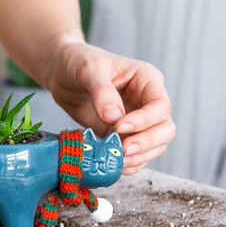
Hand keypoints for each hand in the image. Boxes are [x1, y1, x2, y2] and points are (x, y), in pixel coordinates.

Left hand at [44, 42, 175, 174]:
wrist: (62, 73)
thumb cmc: (78, 62)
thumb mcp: (88, 69)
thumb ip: (102, 91)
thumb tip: (113, 118)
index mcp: (147, 80)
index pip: (160, 106)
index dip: (144, 121)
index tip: (118, 127)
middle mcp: (147, 101)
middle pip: (165, 129)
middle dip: (146, 143)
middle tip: (122, 150)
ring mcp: (137, 121)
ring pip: (155, 146)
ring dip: (139, 157)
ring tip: (116, 159)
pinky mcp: (122, 135)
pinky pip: (136, 154)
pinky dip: (128, 163)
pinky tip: (112, 164)